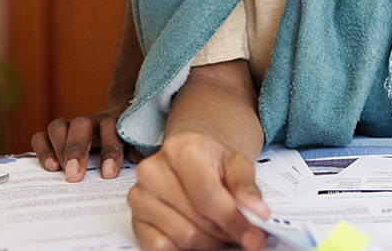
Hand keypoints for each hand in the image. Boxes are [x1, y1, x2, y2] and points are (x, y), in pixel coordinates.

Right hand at [32, 104, 141, 181]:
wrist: (122, 120)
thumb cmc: (131, 140)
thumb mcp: (140, 144)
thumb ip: (141, 149)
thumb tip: (139, 160)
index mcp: (117, 122)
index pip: (112, 129)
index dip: (110, 151)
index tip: (109, 173)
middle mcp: (94, 121)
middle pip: (81, 125)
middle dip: (76, 150)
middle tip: (74, 176)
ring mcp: (74, 126)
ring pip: (59, 126)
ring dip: (58, 149)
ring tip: (59, 170)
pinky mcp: (58, 135)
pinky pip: (42, 136)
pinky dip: (42, 149)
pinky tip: (49, 167)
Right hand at [126, 132, 268, 250]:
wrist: (190, 157)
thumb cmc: (212, 162)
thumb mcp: (236, 164)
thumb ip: (247, 187)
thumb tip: (257, 212)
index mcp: (180, 150)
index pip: (208, 196)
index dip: (234, 221)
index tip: (254, 238)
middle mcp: (153, 171)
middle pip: (197, 220)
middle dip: (225, 233)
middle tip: (243, 235)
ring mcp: (139, 196)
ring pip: (182, 236)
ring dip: (209, 242)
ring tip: (222, 232)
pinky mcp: (134, 219)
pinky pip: (160, 246)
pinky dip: (184, 248)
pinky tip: (200, 235)